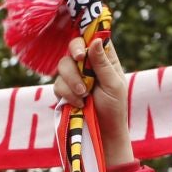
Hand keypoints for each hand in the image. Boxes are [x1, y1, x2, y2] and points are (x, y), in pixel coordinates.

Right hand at [53, 36, 132, 170]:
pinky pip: (57, 84)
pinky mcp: (64, 90)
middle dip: (75, 56)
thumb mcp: (113, 85)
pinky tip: (79, 104)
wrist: (102, 133)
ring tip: (84, 96)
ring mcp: (74, 76)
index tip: (83, 50)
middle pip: (73, 48)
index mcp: (104, 59)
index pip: (93, 38)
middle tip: (80, 63)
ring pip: (63, 66)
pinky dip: (67, 94)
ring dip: (72, 80)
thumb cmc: (114, 108)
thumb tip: (95, 41)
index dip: (86, 38)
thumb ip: (102, 63)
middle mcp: (88, 64)